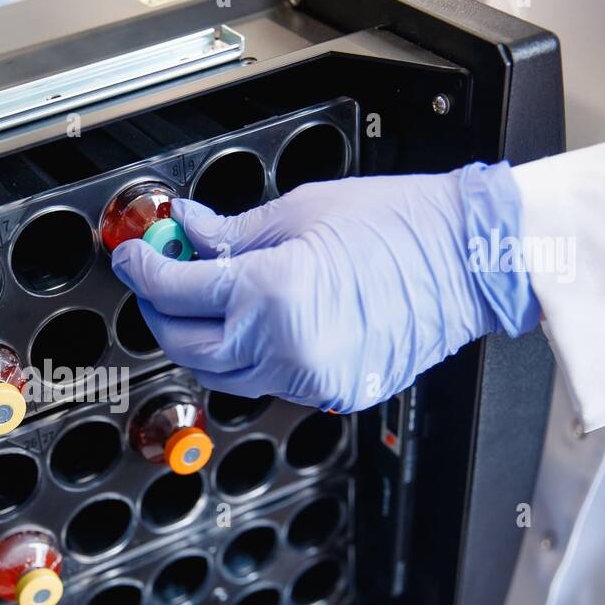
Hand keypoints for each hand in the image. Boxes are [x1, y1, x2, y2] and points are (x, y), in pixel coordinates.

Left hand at [110, 163, 538, 411]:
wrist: (471, 258)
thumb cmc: (401, 223)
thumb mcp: (301, 210)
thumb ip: (232, 233)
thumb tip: (186, 231)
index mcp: (271, 292)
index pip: (175, 291)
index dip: (143, 271)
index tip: (133, 257)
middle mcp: (284, 346)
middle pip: (187, 346)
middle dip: (162, 313)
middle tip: (161, 279)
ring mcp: (310, 378)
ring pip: (225, 374)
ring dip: (205, 339)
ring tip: (210, 298)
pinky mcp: (332, 393)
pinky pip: (270, 382)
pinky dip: (252, 357)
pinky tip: (259, 323)